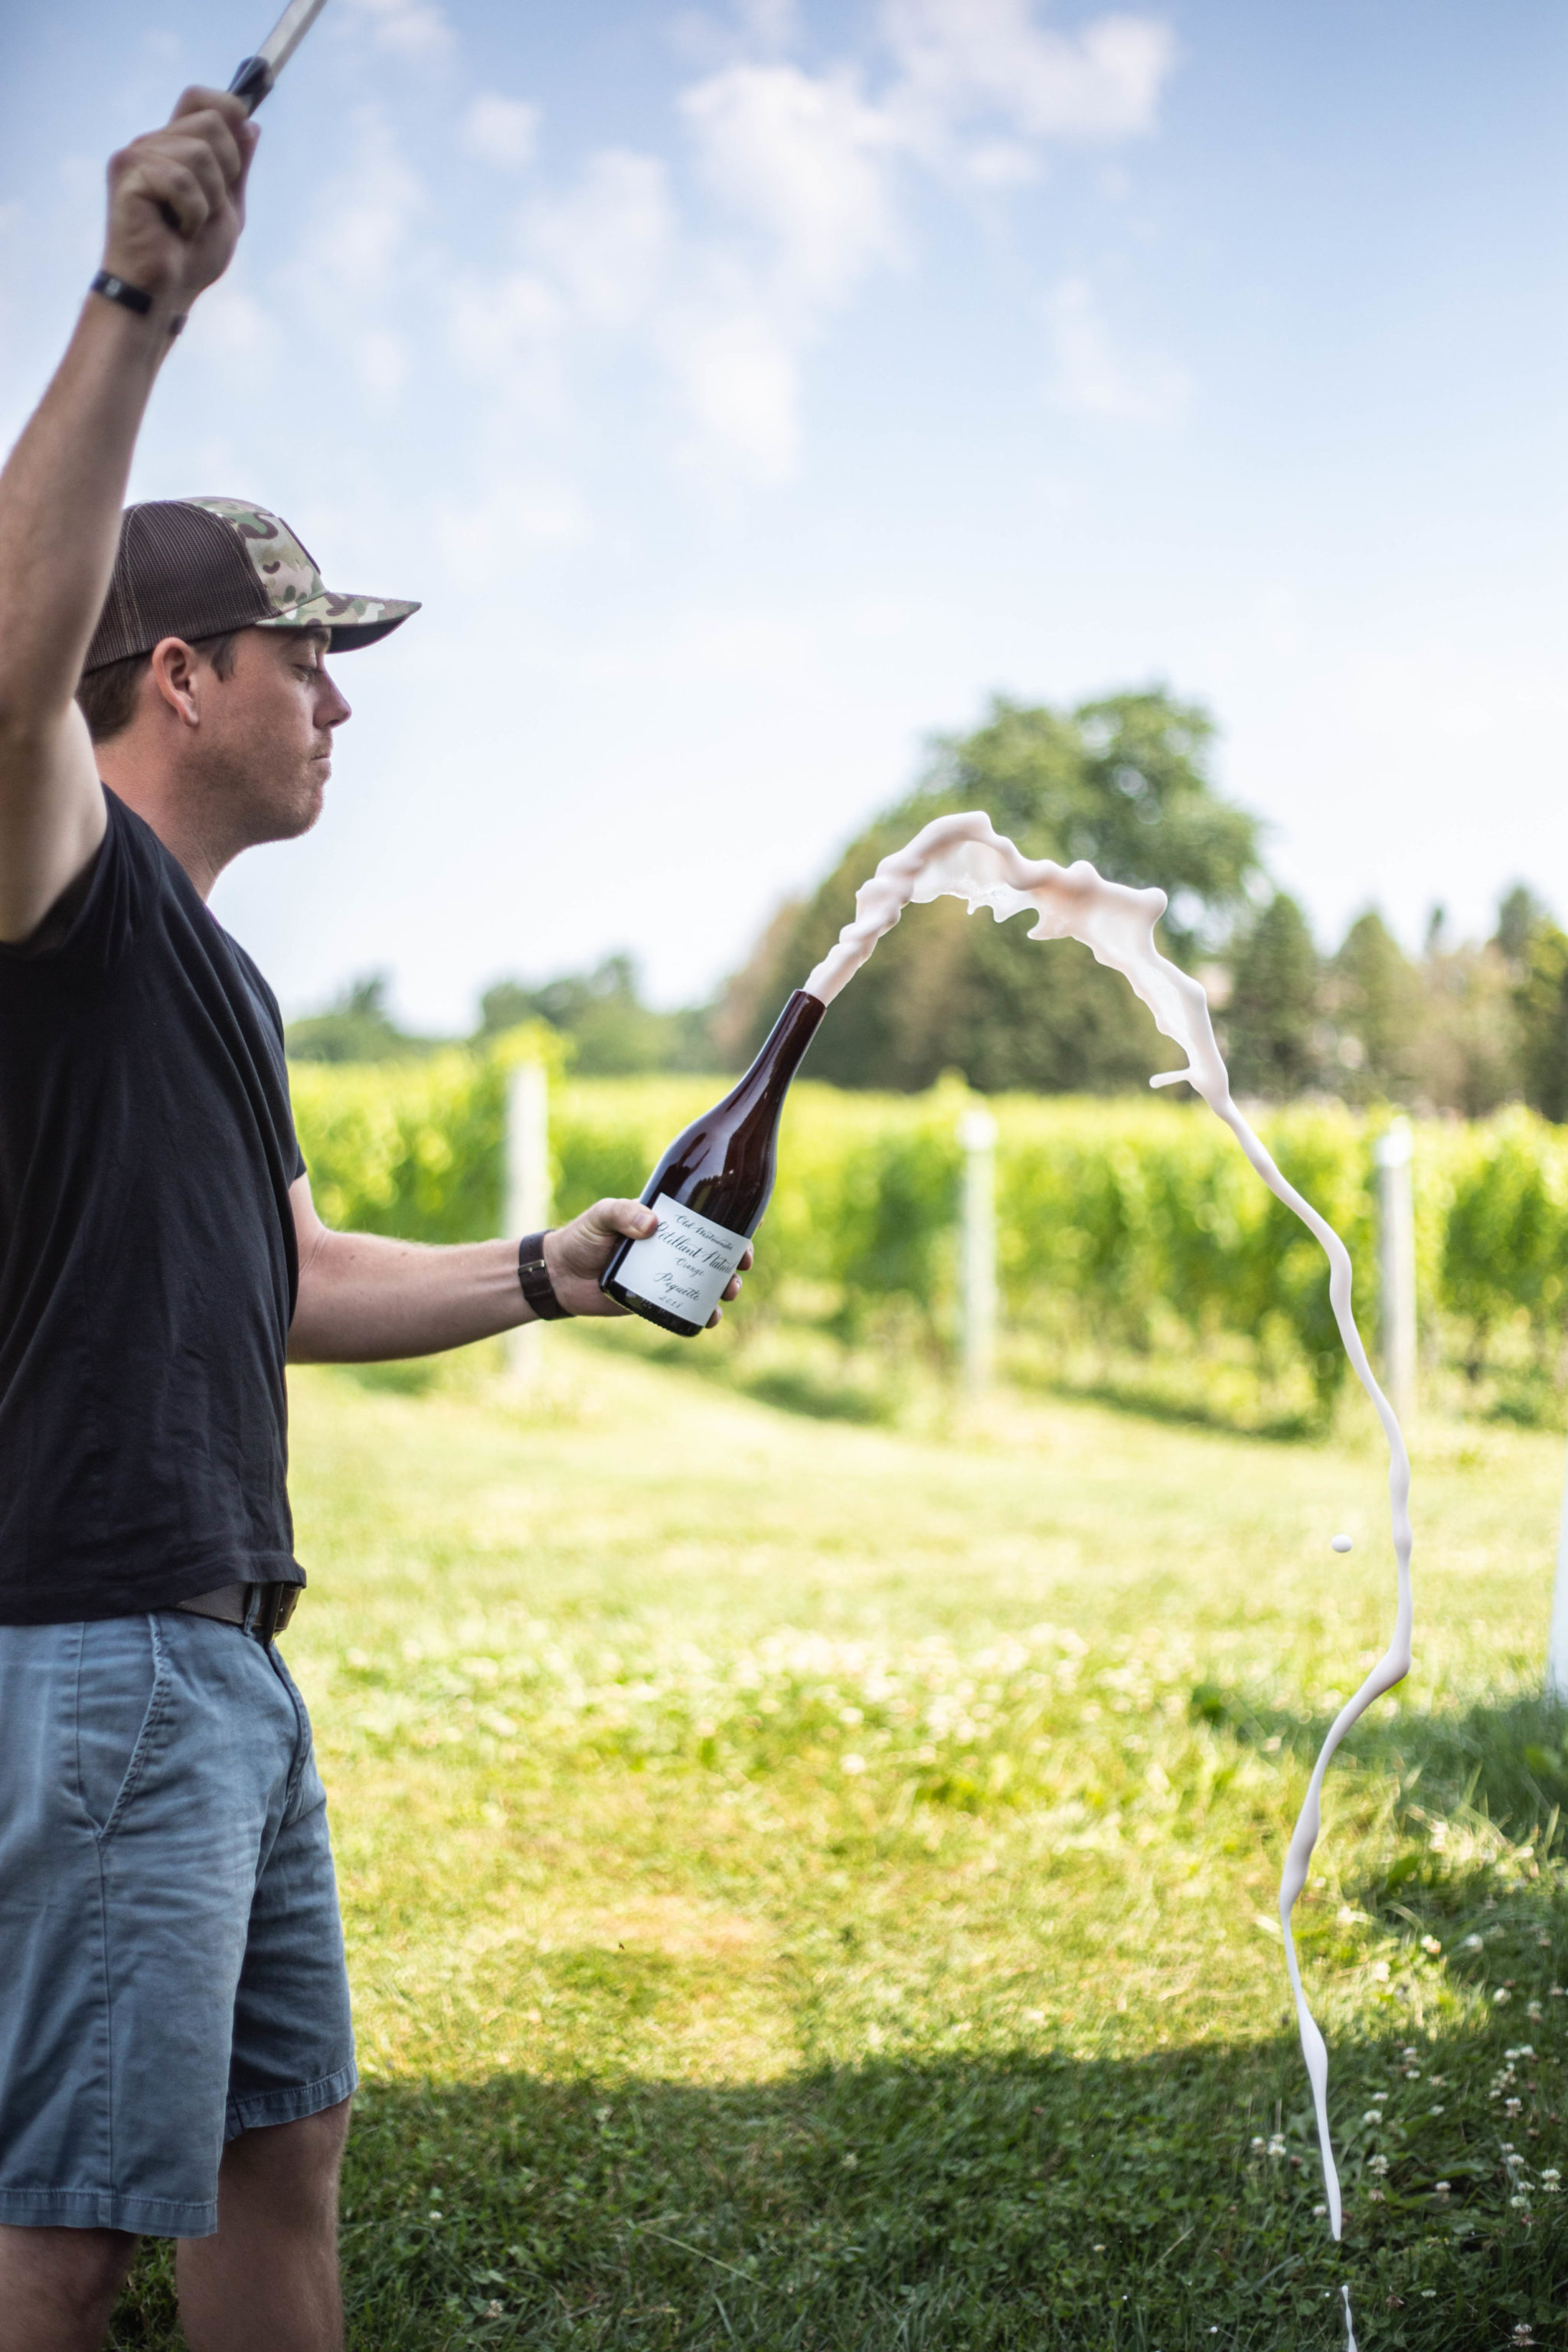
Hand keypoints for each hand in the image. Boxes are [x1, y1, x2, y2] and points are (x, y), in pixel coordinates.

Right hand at [101, 88, 256, 314]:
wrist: (164, 296)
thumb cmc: (190, 259)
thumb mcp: (227, 209)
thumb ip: (238, 168)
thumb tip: (250, 125)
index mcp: (173, 147)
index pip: (200, 98)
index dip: (228, 108)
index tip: (241, 137)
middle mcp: (151, 143)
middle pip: (213, 123)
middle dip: (227, 173)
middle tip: (205, 209)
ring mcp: (136, 156)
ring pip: (201, 153)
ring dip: (209, 200)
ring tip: (186, 224)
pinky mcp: (128, 175)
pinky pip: (183, 181)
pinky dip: (192, 214)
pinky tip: (175, 232)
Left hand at [543, 1200, 753, 1325]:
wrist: (559, 1275)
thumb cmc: (581, 1237)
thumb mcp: (600, 1216)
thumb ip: (621, 1213)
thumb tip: (652, 1224)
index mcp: (666, 1222)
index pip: (706, 1218)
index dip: (734, 1222)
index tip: (751, 1227)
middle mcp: (671, 1248)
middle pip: (715, 1252)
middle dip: (736, 1258)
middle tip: (741, 1265)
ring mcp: (666, 1275)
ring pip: (706, 1281)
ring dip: (725, 1286)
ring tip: (729, 1291)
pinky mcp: (655, 1301)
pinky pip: (686, 1308)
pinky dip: (703, 1314)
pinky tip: (711, 1318)